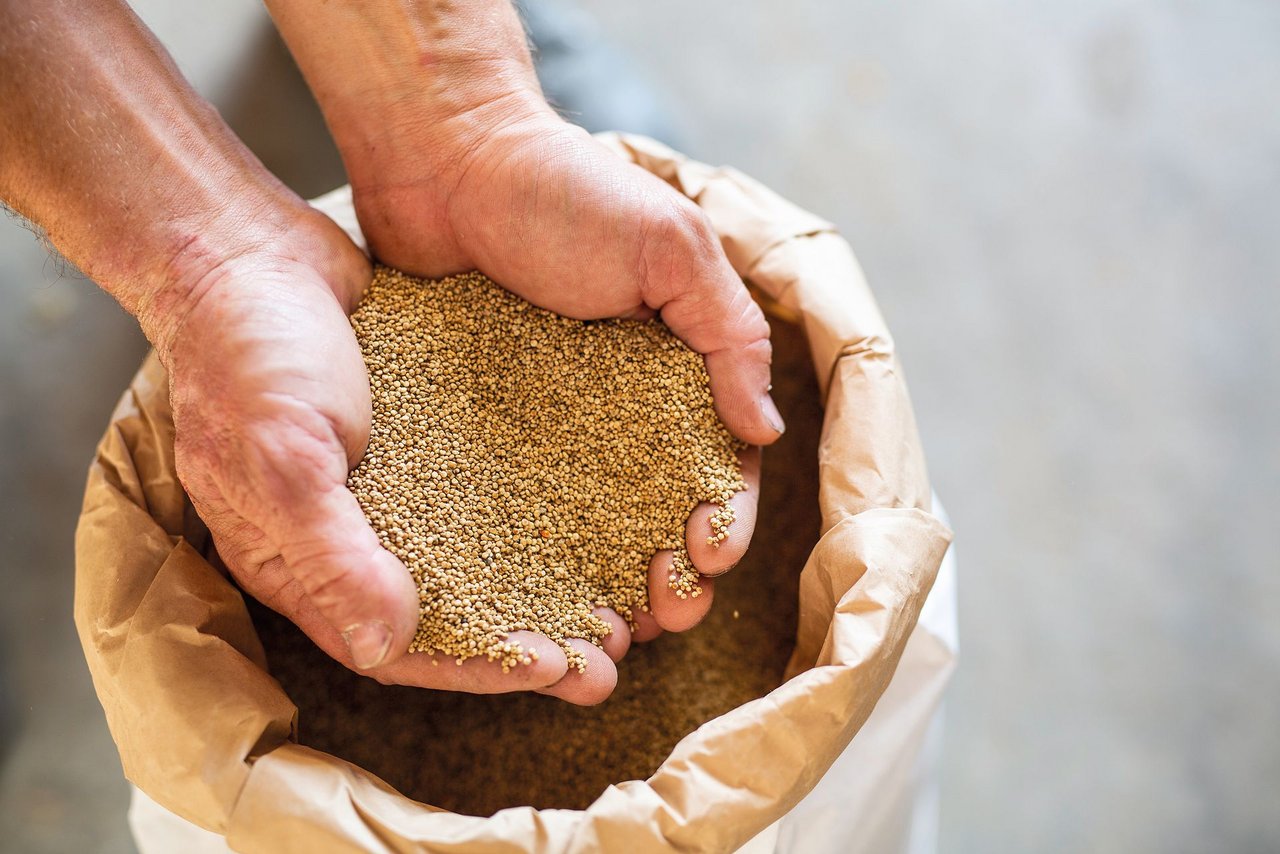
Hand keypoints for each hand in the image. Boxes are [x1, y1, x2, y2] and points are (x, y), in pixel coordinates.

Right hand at [160, 209, 602, 699]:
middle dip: (527, 643)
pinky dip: (536, 513)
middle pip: (449, 617)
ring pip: (478, 562)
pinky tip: (596, 514)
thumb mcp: (281, 453)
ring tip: (618, 604)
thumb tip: (385, 644)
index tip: (555, 669)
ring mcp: (390, 491)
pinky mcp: (425, 444)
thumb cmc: (247, 351)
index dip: (476, 666)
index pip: (396, 648)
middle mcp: (351, 539)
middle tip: (607, 661)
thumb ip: (331, 552)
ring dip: (544, 588)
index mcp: (300, 565)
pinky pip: (486, 494)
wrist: (249, 252)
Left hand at [344, 109, 778, 696]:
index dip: (724, 520)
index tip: (709, 555)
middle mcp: (619, 411)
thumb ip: (727, 334)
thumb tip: (765, 432)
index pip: (720, 466)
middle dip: (672, 573)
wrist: (446, 157)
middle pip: (658, 515)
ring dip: (605, 584)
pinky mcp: (483, 431)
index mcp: (678, 373)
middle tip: (662, 615)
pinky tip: (523, 600)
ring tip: (604, 631)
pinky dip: (526, 558)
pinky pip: (509, 507)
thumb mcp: (669, 247)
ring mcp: (550, 427)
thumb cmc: (565, 191)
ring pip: (588, 527)